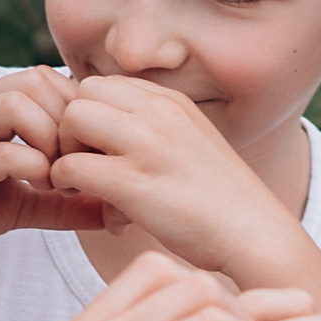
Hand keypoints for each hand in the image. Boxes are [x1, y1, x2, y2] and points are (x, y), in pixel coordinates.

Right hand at [0, 70, 101, 316]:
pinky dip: (29, 169)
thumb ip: (66, 202)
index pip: (45, 77)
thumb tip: (116, 211)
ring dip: (49, 139)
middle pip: (35, 80)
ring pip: (15, 103)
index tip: (85, 152)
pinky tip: (38, 190)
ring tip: (55, 177)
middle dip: (66, 122)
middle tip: (75, 164)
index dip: (75, 111)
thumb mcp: (22, 204)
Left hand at [47, 74, 304, 279]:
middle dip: (72, 127)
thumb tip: (105, 146)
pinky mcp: (135, 183)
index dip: (90, 116)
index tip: (97, 150)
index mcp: (172, 102)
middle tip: (84, 164)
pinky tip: (87, 202)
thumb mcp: (190, 147)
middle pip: (83, 92)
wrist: (255, 235)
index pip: (104, 84)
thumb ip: (151, 135)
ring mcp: (148, 145)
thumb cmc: (220, 203)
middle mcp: (160, 113)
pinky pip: (71, 166)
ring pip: (72, 118)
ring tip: (83, 182)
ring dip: (65, 150)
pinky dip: (65, 182)